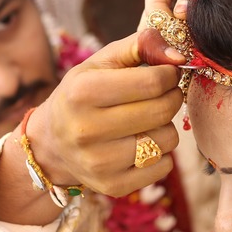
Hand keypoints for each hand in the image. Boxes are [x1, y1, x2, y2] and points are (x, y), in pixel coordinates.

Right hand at [30, 32, 182, 196]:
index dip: (169, 75)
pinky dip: (160, 153)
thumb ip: (141, 45)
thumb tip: (179, 56)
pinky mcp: (113, 186)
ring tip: (146, 120)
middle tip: (161, 95)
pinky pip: (164, 166)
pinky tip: (141, 143)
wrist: (52, 143)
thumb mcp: (103, 62)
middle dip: (171, 97)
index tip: (166, 75)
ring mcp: (99, 162)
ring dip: (165, 126)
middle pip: (163, 110)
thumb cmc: (85, 94)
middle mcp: (87, 129)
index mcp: (83, 92)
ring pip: (167, 139)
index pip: (153, 82)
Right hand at [138, 0, 231, 64]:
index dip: (160, 31)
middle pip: (155, 21)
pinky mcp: (183, 1)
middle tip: (176, 67)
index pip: (152, 8)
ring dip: (175, 43)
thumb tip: (180, 16)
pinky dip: (186, 36)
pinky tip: (193, 54)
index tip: (171, 52)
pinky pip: (180, 23)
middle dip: (165, 42)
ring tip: (184, 67)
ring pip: (166, 25)